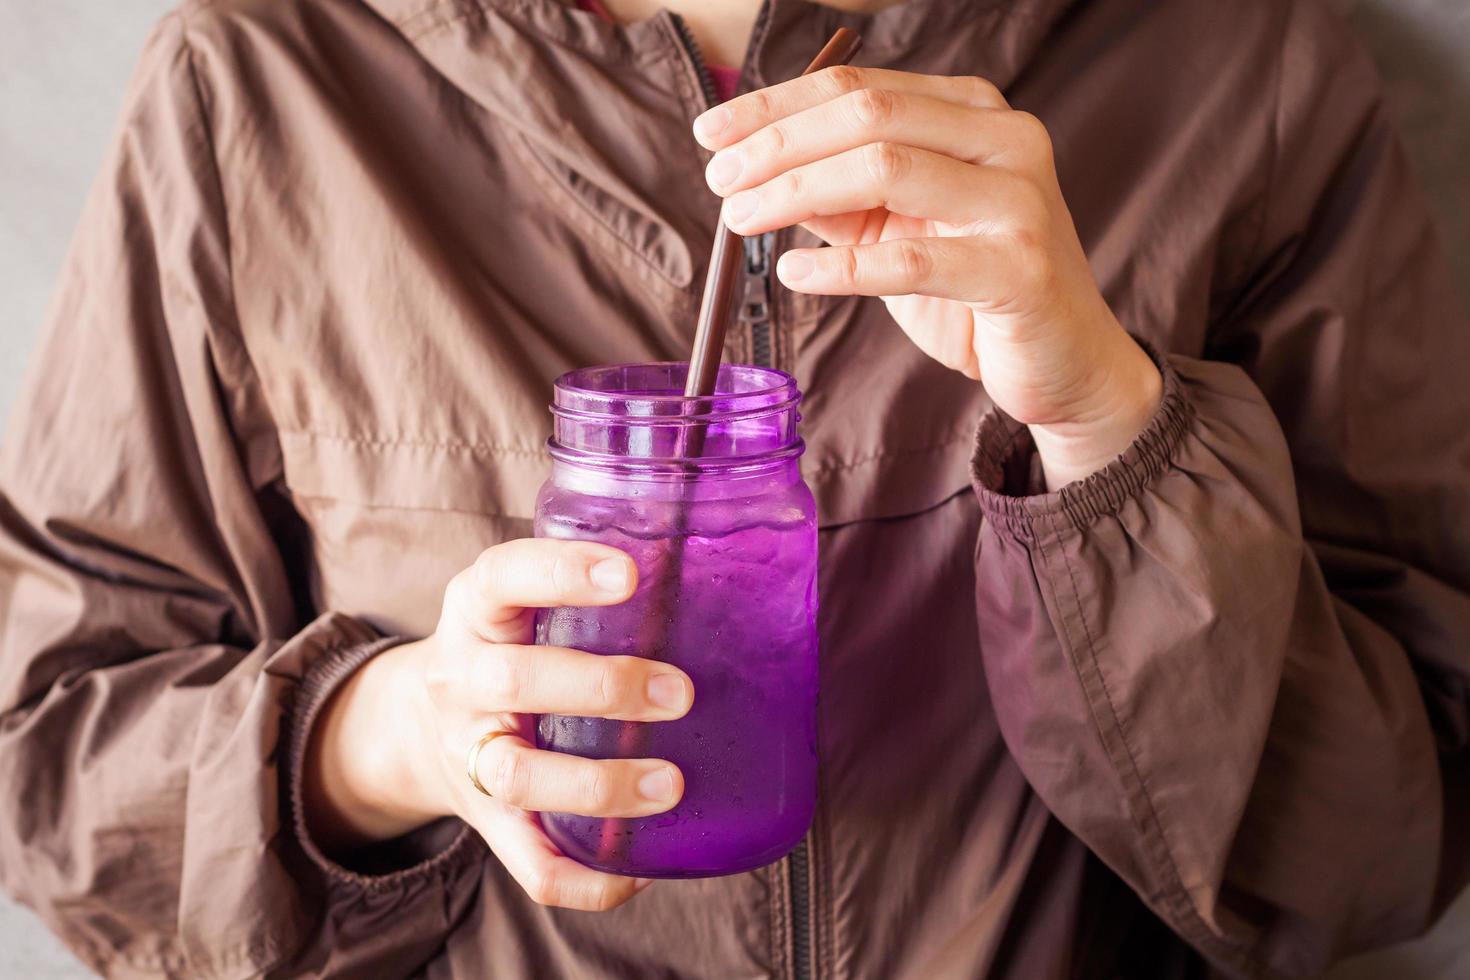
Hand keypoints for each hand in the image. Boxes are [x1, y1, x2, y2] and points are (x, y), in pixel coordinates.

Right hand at [302, 539, 694, 910]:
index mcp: (475, 610)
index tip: (629, 574)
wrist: (415, 724)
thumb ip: (586, 589)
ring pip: (515, 777)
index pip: (505, 576)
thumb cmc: (508, 647)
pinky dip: (586, 879)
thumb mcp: (520, 601)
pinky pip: (527, 865)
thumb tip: (716, 571)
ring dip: (598, 785)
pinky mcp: (486, 822)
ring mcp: (467, 754)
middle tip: (679, 693)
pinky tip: (640, 868)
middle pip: (512, 681)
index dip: (562, 572)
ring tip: (671, 783)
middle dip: (602, 687)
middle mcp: (460, 679)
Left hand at [693, 67, 1162, 487]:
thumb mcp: (895, 230)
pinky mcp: (1019, 270)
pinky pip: (911, 261)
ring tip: (740, 220)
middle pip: (869, 114)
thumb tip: (754, 172)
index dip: (777, 105)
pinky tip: (793, 275)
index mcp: (973, 113)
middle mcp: (1004, 139)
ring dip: (797, 191)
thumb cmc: (974, 290)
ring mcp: (1018, 200)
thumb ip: (838, 196)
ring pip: (886, 168)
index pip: (859, 85)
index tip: (711, 132)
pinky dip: (841, 268)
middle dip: (778, 143)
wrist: (1064, 362)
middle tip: (718, 180)